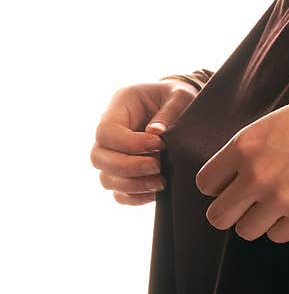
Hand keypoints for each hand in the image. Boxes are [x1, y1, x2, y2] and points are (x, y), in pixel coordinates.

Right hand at [91, 79, 198, 204]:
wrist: (184, 107)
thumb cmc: (179, 97)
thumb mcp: (180, 95)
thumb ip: (170, 111)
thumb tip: (155, 133)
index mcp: (118, 108)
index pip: (106, 132)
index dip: (129, 144)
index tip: (159, 144)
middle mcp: (110, 134)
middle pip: (99, 158)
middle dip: (129, 167)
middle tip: (158, 166)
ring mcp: (115, 155)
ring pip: (106, 179)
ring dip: (132, 185)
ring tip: (162, 181)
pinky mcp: (127, 174)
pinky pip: (119, 193)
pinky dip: (135, 198)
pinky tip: (157, 192)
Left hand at [195, 90, 288, 242]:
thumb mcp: (267, 126)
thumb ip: (243, 153)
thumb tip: (226, 181)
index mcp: (243, 147)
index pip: (206, 185)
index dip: (218, 185)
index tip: (232, 182)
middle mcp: (256, 176)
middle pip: (218, 216)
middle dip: (230, 211)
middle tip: (245, 204)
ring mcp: (280, 198)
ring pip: (245, 231)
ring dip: (257, 220)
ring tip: (274, 204)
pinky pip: (277, 236)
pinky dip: (283, 226)